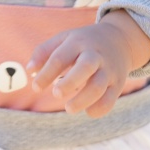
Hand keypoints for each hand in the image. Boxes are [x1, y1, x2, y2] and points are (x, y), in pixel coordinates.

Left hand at [26, 12, 149, 117]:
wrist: (119, 40)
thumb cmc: (83, 42)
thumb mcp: (64, 38)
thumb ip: (44, 52)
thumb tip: (29, 71)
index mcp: (77, 42)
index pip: (60, 57)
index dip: (46, 74)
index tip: (35, 87)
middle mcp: (95, 55)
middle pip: (85, 67)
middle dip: (70, 82)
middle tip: (56, 93)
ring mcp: (108, 69)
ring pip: (99, 86)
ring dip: (83, 100)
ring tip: (68, 108)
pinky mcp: (117, 83)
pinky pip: (110, 99)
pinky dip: (99, 109)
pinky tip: (88, 111)